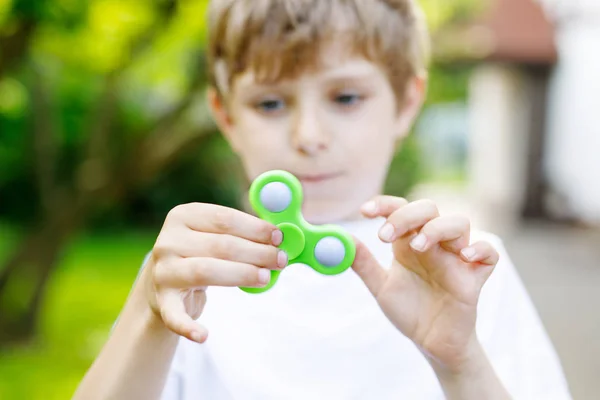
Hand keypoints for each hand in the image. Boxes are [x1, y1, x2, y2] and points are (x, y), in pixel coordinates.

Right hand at [141, 203, 286, 343]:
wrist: (162, 281)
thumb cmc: (200, 254)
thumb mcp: (213, 235)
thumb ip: (242, 234)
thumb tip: (279, 238)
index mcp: (183, 216)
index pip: (224, 218)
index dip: (254, 228)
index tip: (278, 237)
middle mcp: (168, 241)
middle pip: (221, 245)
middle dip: (256, 253)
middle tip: (281, 259)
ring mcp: (162, 271)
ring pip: (206, 271)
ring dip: (241, 275)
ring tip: (266, 278)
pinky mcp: (161, 301)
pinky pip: (175, 316)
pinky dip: (188, 327)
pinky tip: (204, 336)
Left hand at [353, 196, 499, 370]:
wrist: (432, 344)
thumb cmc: (410, 311)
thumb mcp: (382, 288)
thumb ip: (364, 264)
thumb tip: (342, 241)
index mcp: (409, 242)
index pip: (400, 210)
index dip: (384, 205)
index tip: (364, 211)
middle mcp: (434, 244)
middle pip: (429, 209)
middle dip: (406, 215)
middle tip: (385, 236)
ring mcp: (456, 258)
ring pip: (459, 223)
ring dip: (437, 228)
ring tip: (418, 247)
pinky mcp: (475, 277)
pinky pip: (489, 254)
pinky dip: (481, 249)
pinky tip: (464, 256)